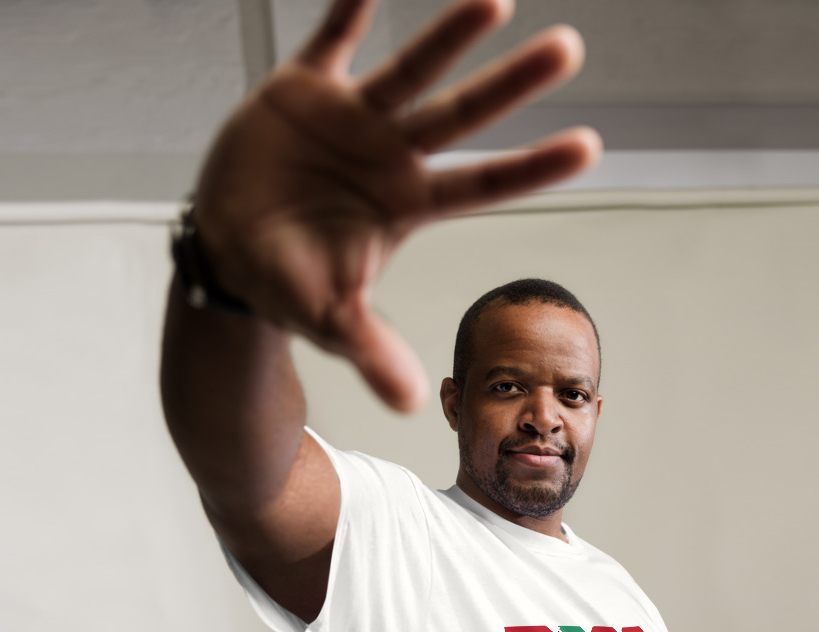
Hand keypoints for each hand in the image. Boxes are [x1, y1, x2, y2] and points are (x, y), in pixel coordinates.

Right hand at [193, 0, 600, 410]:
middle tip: (569, 51)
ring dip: (449, 35)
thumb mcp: (330, 320)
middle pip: (462, 116)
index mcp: (406, 206)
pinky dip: (350, 8)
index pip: (482, 186)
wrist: (229, 249)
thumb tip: (410, 404)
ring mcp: (350, 120)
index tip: (589, 148)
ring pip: (410, 69)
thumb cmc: (287, 283)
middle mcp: (390, 156)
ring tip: (495, 0)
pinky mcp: (302, 91)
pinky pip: (330, 39)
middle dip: (511, 85)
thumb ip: (372, 350)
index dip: (532, 168)